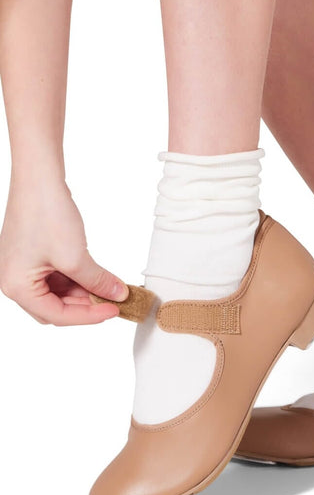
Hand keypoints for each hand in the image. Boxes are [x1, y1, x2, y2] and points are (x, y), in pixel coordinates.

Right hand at [0, 179, 128, 324]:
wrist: (39, 178)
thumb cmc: (46, 213)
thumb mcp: (76, 257)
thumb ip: (98, 282)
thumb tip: (118, 295)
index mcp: (16, 287)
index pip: (57, 315)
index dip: (89, 316)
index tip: (115, 311)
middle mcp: (13, 281)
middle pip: (54, 309)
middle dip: (84, 307)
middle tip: (112, 302)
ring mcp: (22, 268)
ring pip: (57, 294)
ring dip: (82, 293)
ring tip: (108, 287)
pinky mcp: (32, 256)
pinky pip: (56, 277)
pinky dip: (76, 279)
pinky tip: (95, 275)